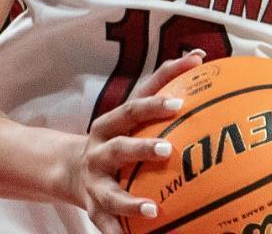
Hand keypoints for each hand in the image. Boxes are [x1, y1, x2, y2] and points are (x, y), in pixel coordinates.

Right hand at [63, 50, 205, 233]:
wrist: (69, 170)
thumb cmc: (117, 136)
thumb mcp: (130, 114)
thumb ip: (161, 85)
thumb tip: (201, 55)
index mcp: (110, 124)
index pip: (133, 108)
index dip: (154, 103)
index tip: (180, 102)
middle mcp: (99, 151)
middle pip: (119, 147)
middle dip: (142, 149)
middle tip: (169, 151)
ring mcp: (95, 182)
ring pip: (112, 193)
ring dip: (131, 203)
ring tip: (153, 210)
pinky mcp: (94, 209)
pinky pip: (108, 226)